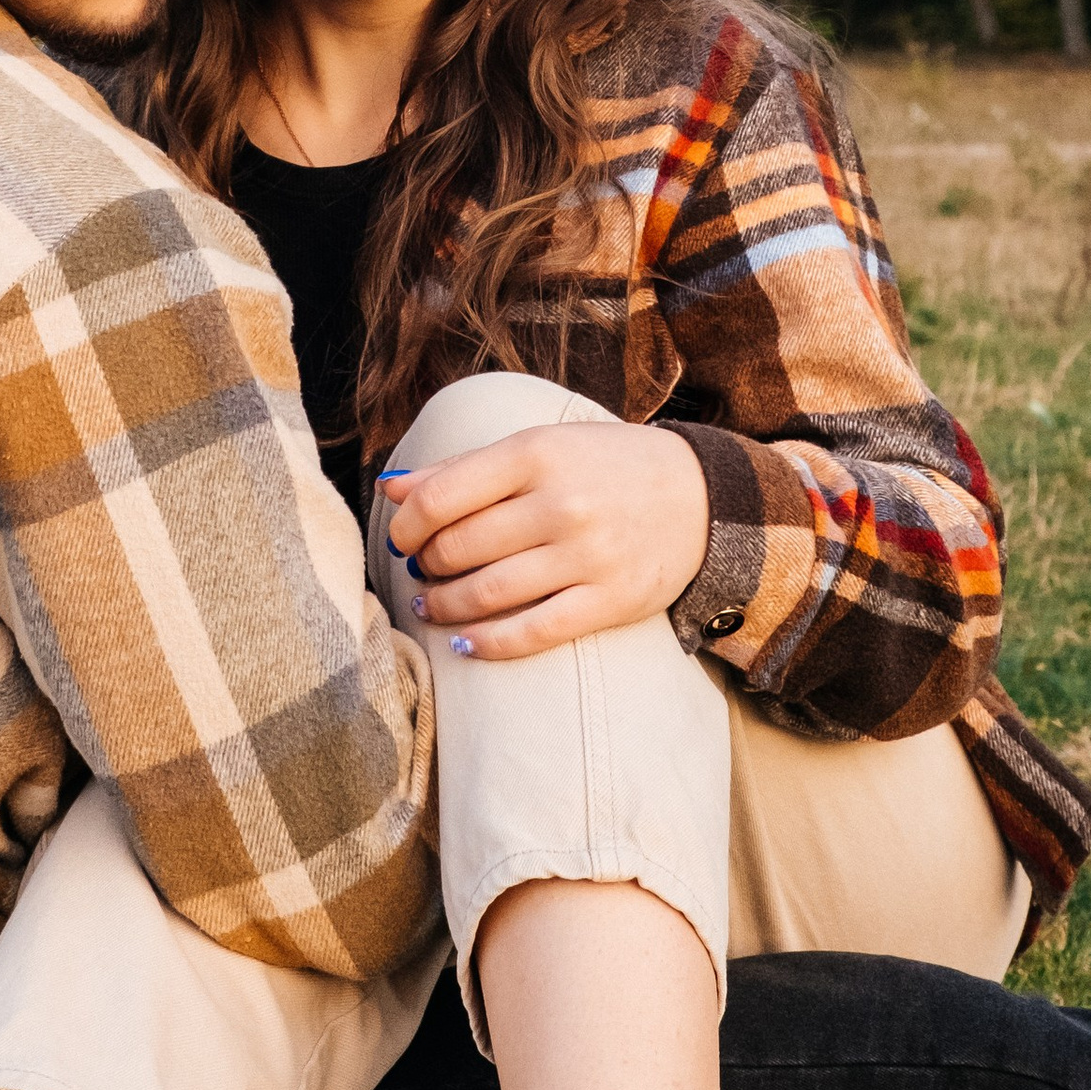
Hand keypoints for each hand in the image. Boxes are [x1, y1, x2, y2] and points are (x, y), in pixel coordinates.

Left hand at [377, 422, 711, 659]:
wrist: (699, 496)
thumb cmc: (604, 466)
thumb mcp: (539, 446)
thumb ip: (464, 467)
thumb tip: (391, 488)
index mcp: (536, 454)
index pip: (440, 497)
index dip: (406, 525)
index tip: (403, 536)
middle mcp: (561, 504)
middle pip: (459, 548)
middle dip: (427, 564)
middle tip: (422, 568)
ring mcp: (587, 556)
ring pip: (487, 594)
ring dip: (445, 605)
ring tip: (431, 603)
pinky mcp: (609, 601)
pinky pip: (532, 633)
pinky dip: (488, 643)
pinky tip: (466, 640)